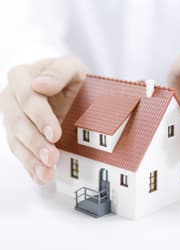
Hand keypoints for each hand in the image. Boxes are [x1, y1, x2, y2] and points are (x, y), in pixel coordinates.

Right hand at [0, 56, 87, 183]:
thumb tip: (39, 84)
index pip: (27, 97)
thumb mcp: (71, 67)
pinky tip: (40, 176)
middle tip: (52, 158)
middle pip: (18, 122)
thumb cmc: (69, 77)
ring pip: (16, 140)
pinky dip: (29, 165)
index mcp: (22, 77)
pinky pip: (20, 150)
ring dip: (30, 159)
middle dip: (35, 142)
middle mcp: (13, 98)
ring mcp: (14, 117)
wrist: (66, 89)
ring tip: (46, 173)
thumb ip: (59, 71)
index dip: (39, 116)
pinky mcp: (20, 134)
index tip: (54, 133)